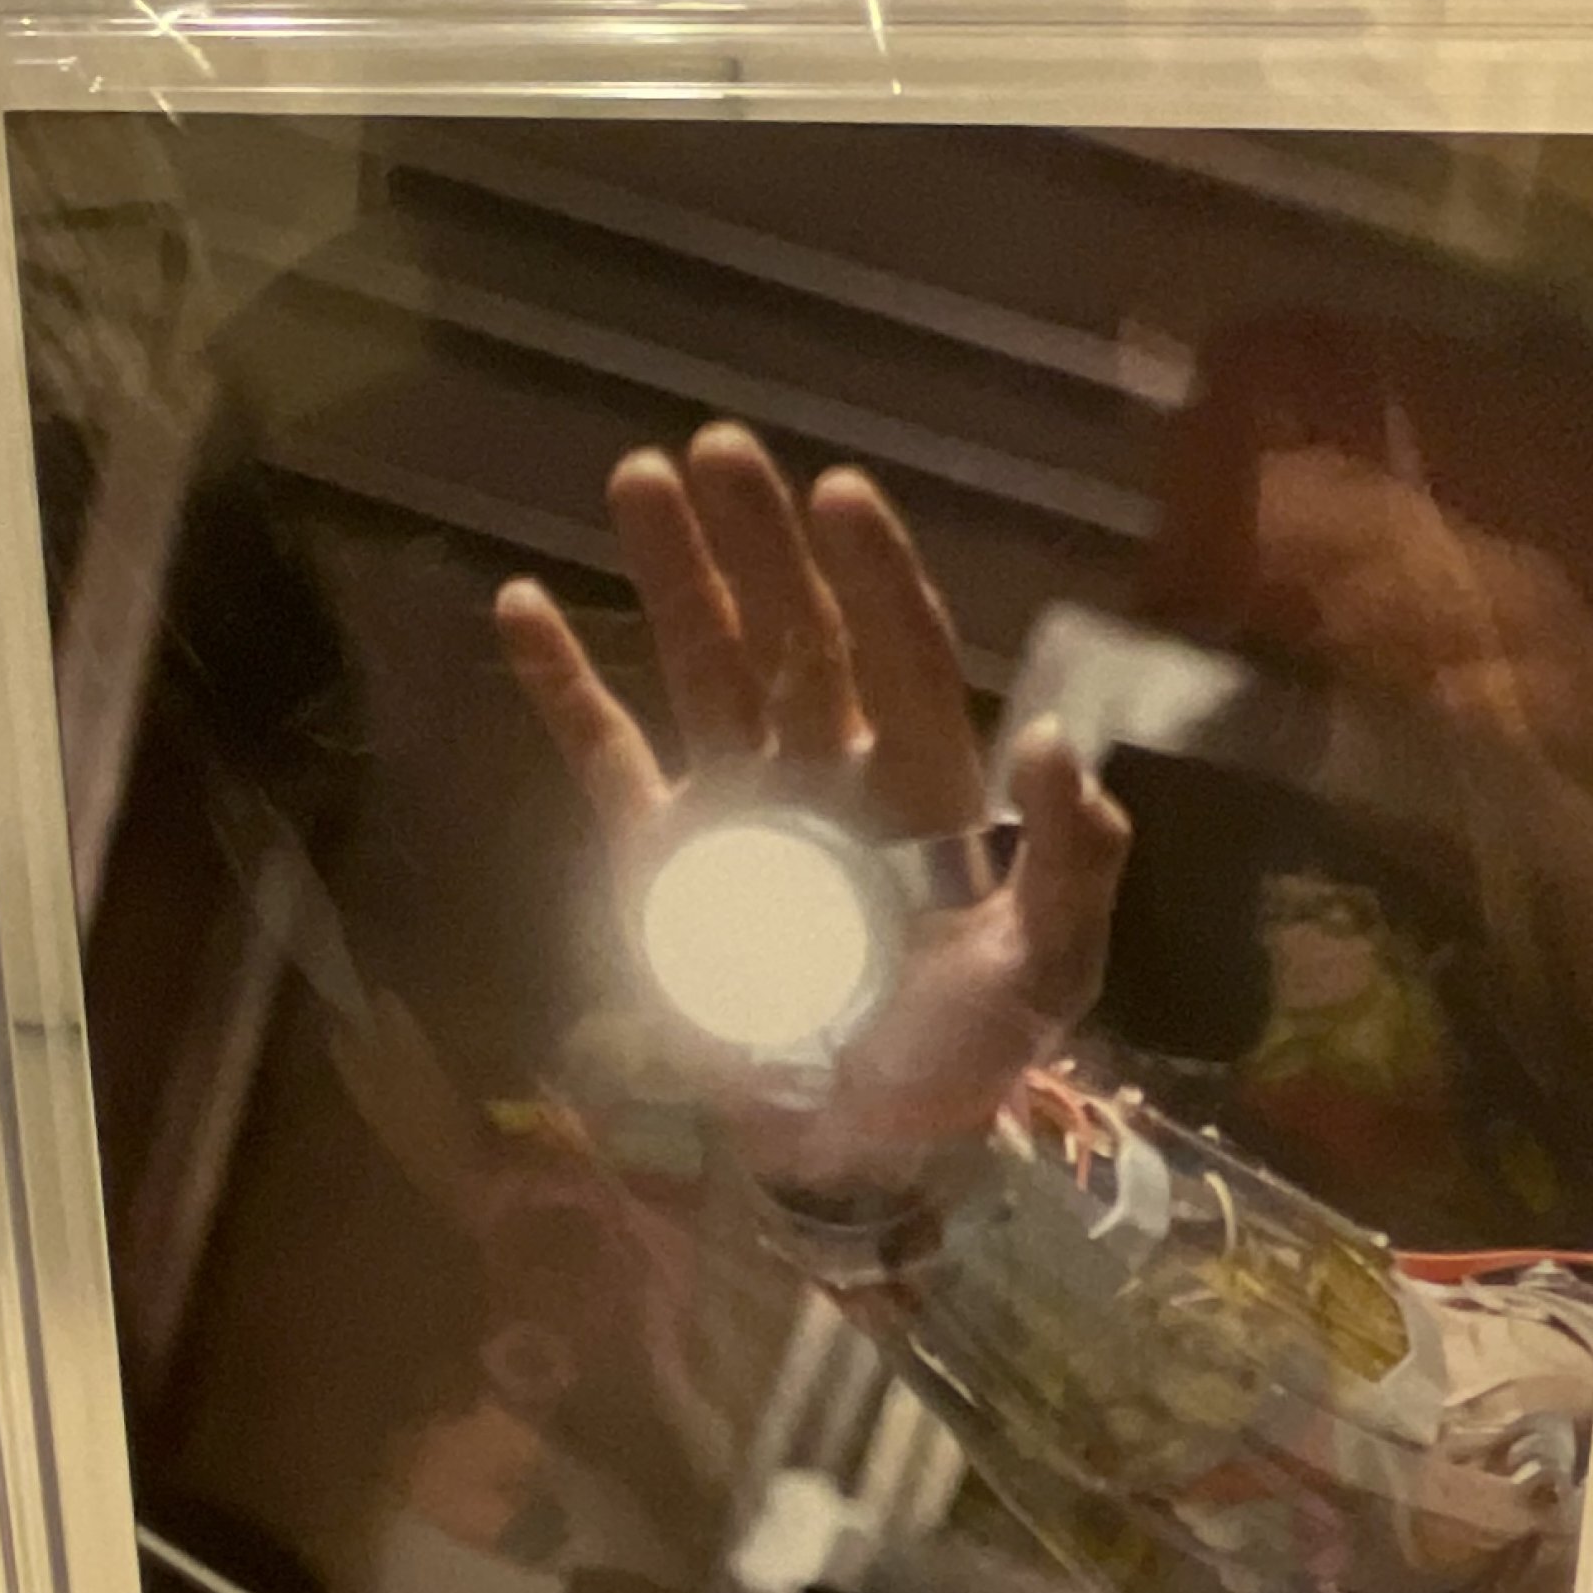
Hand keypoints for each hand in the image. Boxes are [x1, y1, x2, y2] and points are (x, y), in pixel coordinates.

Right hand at [495, 423, 1129, 1193]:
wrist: (865, 1144)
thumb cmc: (967, 1052)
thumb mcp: (1047, 971)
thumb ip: (1070, 866)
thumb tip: (1055, 741)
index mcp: (928, 786)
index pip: (902, 657)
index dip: (875, 579)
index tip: (841, 495)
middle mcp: (832, 770)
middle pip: (796, 635)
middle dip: (762, 544)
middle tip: (722, 448)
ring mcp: (741, 802)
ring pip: (705, 664)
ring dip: (673, 574)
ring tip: (640, 475)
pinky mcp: (663, 854)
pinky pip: (608, 752)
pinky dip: (563, 685)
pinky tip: (522, 603)